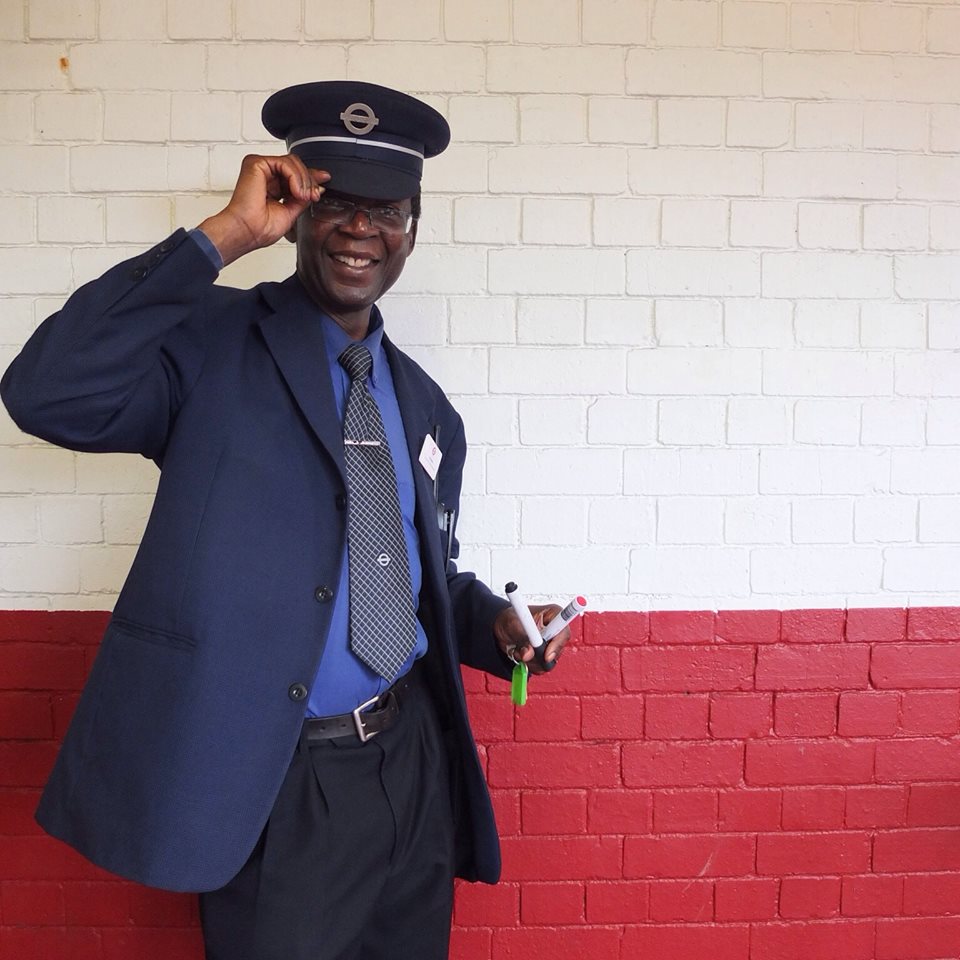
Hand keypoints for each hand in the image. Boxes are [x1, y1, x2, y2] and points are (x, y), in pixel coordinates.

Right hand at [198, 154, 329, 267]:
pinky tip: (296, 191)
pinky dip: (295, 177)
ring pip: (292, 162)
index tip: (325, 180)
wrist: (248, 232)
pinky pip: (285, 163)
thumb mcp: (291, 211)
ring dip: (304, 180)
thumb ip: (302, 198)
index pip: (294, 173)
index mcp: (271, 185)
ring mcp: (259, 168)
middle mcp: (264, 175)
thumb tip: (316, 188)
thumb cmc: (260, 228)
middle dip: (310, 180)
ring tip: (303, 197)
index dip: (311, 176)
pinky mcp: (256, 163)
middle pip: (295, 165)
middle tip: (314, 195)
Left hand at [494, 604, 569, 674]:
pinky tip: (521, 655)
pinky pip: (541, 667)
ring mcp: (550, 644)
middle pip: (557, 650)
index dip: (557, 645)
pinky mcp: (544, 655)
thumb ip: (523, 638)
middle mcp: (554, 630)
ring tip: (518, 650)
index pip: (564, 632)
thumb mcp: (513, 624)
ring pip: (548, 662)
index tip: (546, 656)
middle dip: (538, 655)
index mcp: (553, 615)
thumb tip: (529, 653)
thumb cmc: (509, 618)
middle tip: (523, 651)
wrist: (501, 627)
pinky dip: (529, 665)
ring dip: (530, 660)